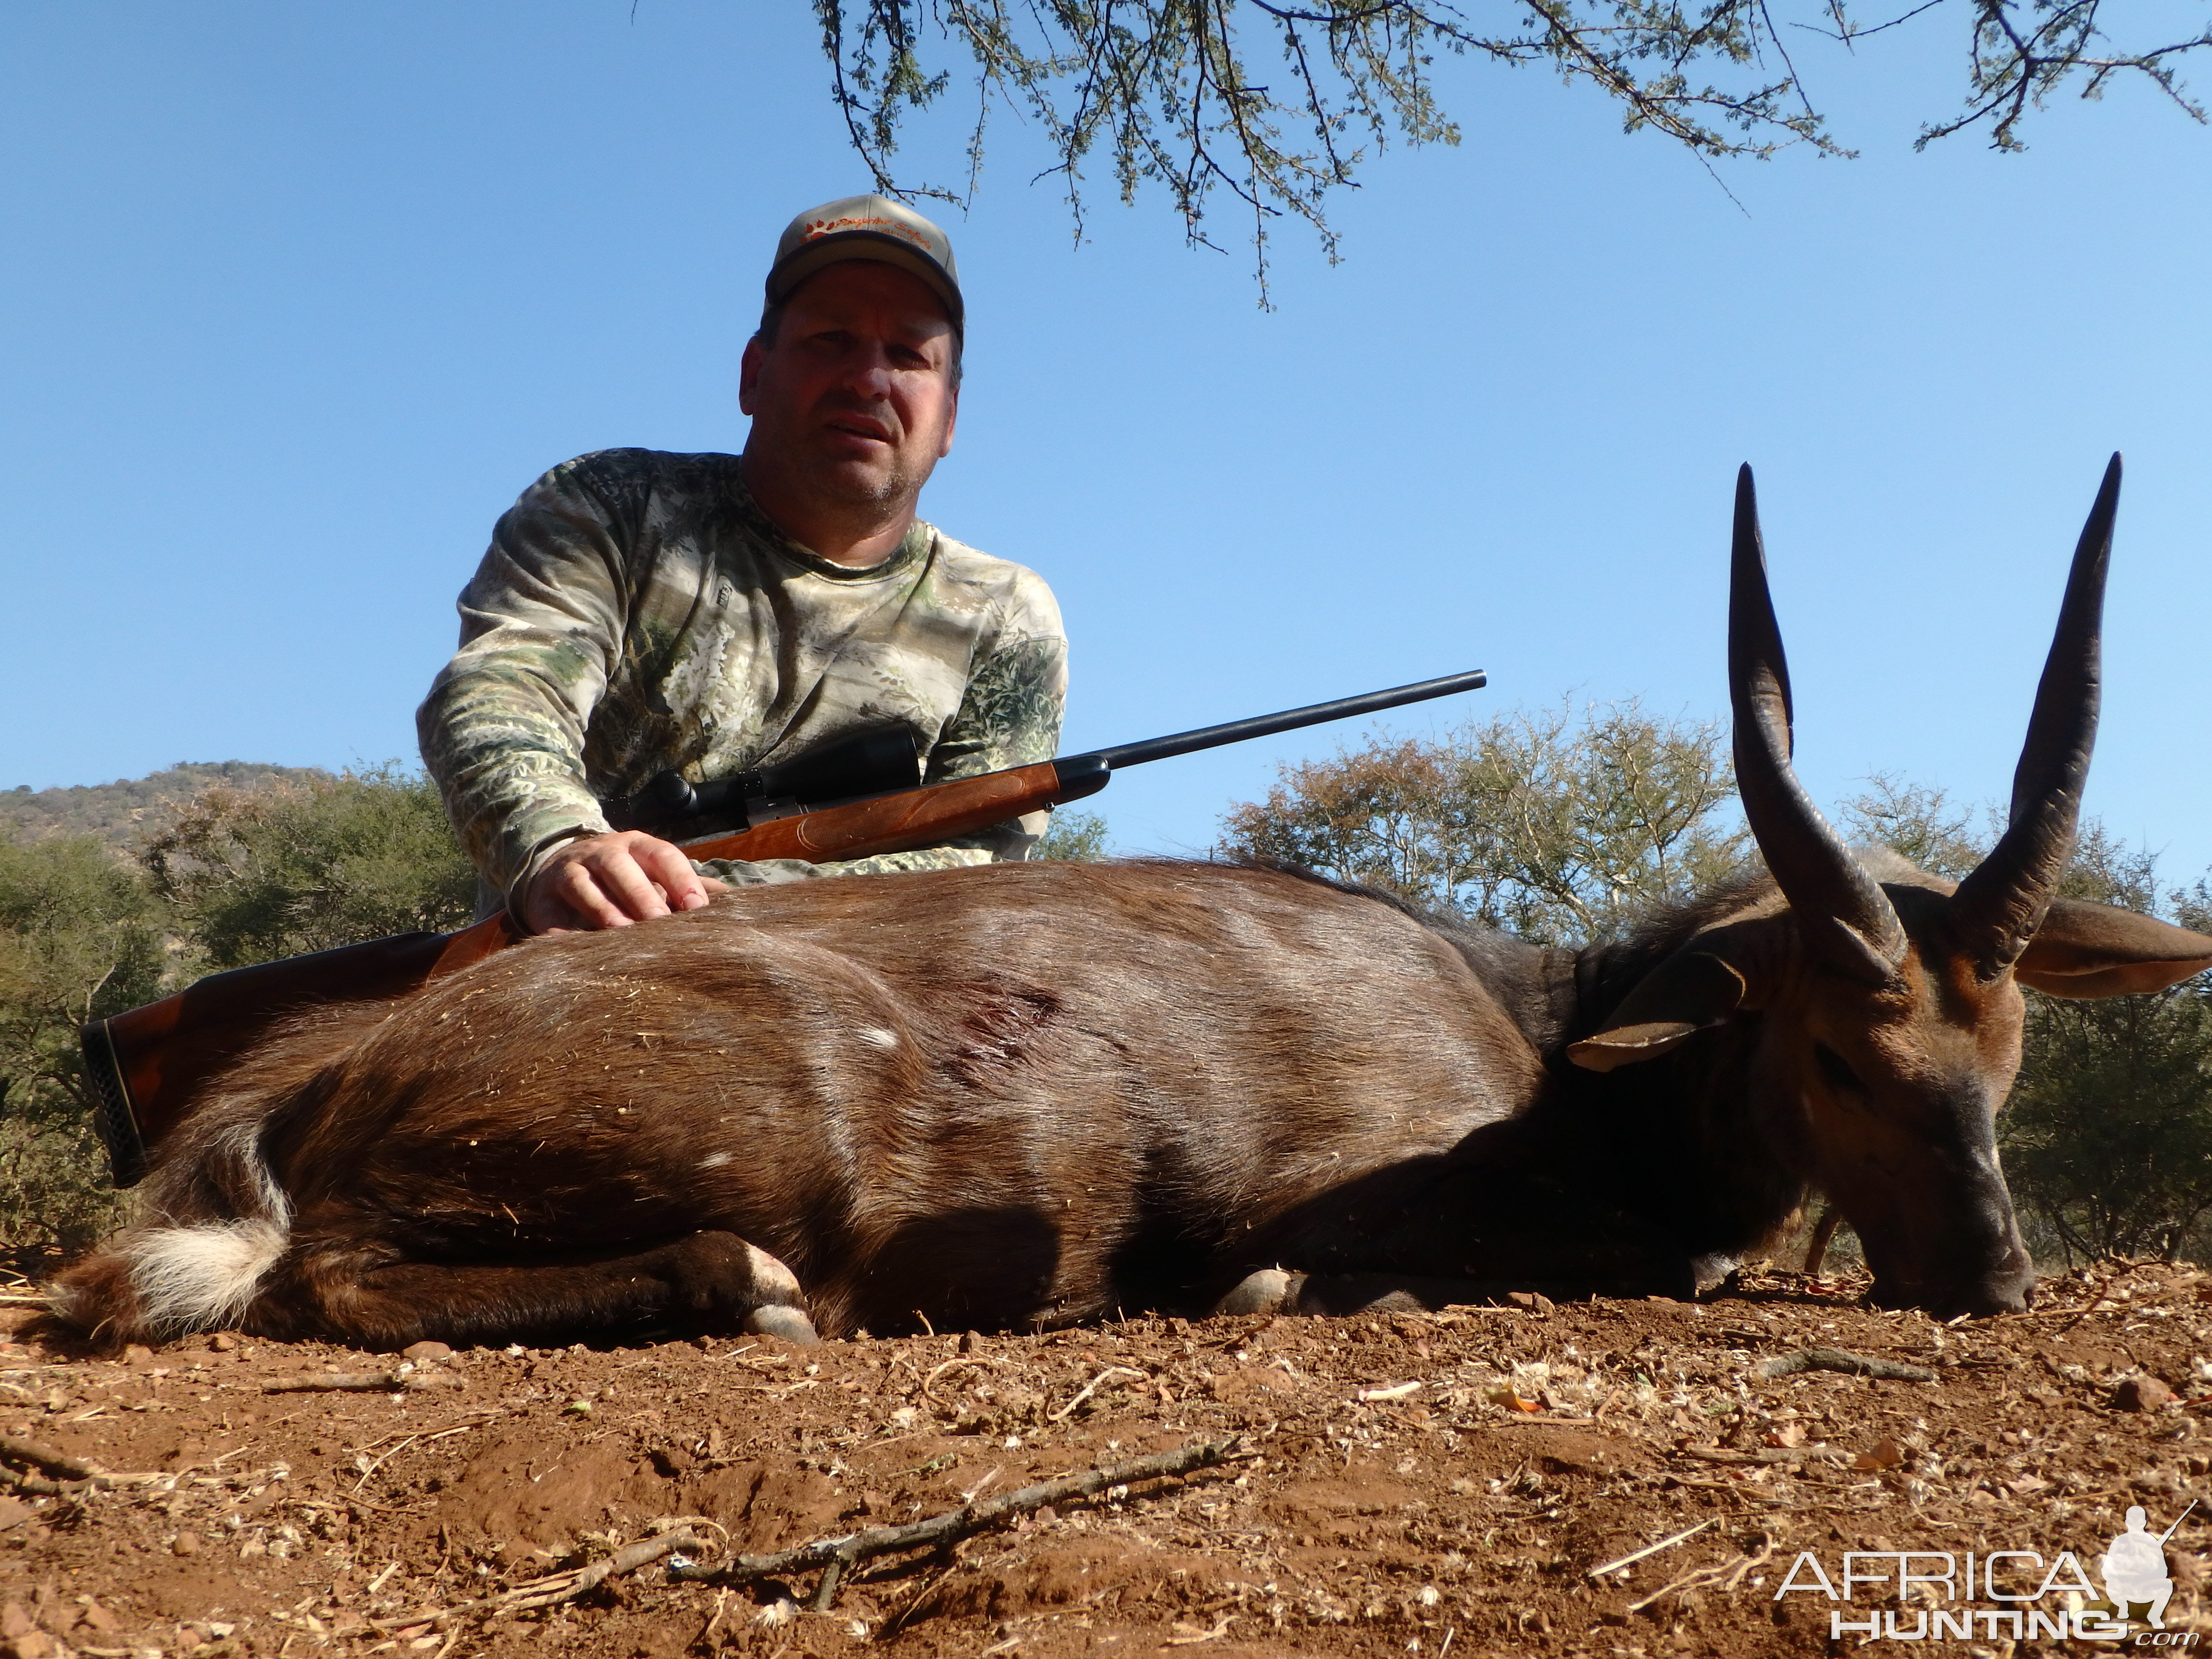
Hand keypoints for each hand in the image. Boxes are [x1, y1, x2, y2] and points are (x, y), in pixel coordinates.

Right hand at [521, 831, 727, 933]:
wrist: (559, 868)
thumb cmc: (625, 877)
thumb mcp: (655, 873)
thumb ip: (691, 887)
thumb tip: (739, 904)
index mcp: (638, 845)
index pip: (663, 856)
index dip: (681, 880)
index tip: (698, 910)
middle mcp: (603, 853)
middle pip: (622, 869)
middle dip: (642, 896)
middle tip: (661, 925)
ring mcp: (569, 872)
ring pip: (585, 887)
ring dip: (604, 911)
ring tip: (622, 936)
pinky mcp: (542, 899)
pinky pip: (551, 915)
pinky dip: (561, 933)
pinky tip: (575, 950)